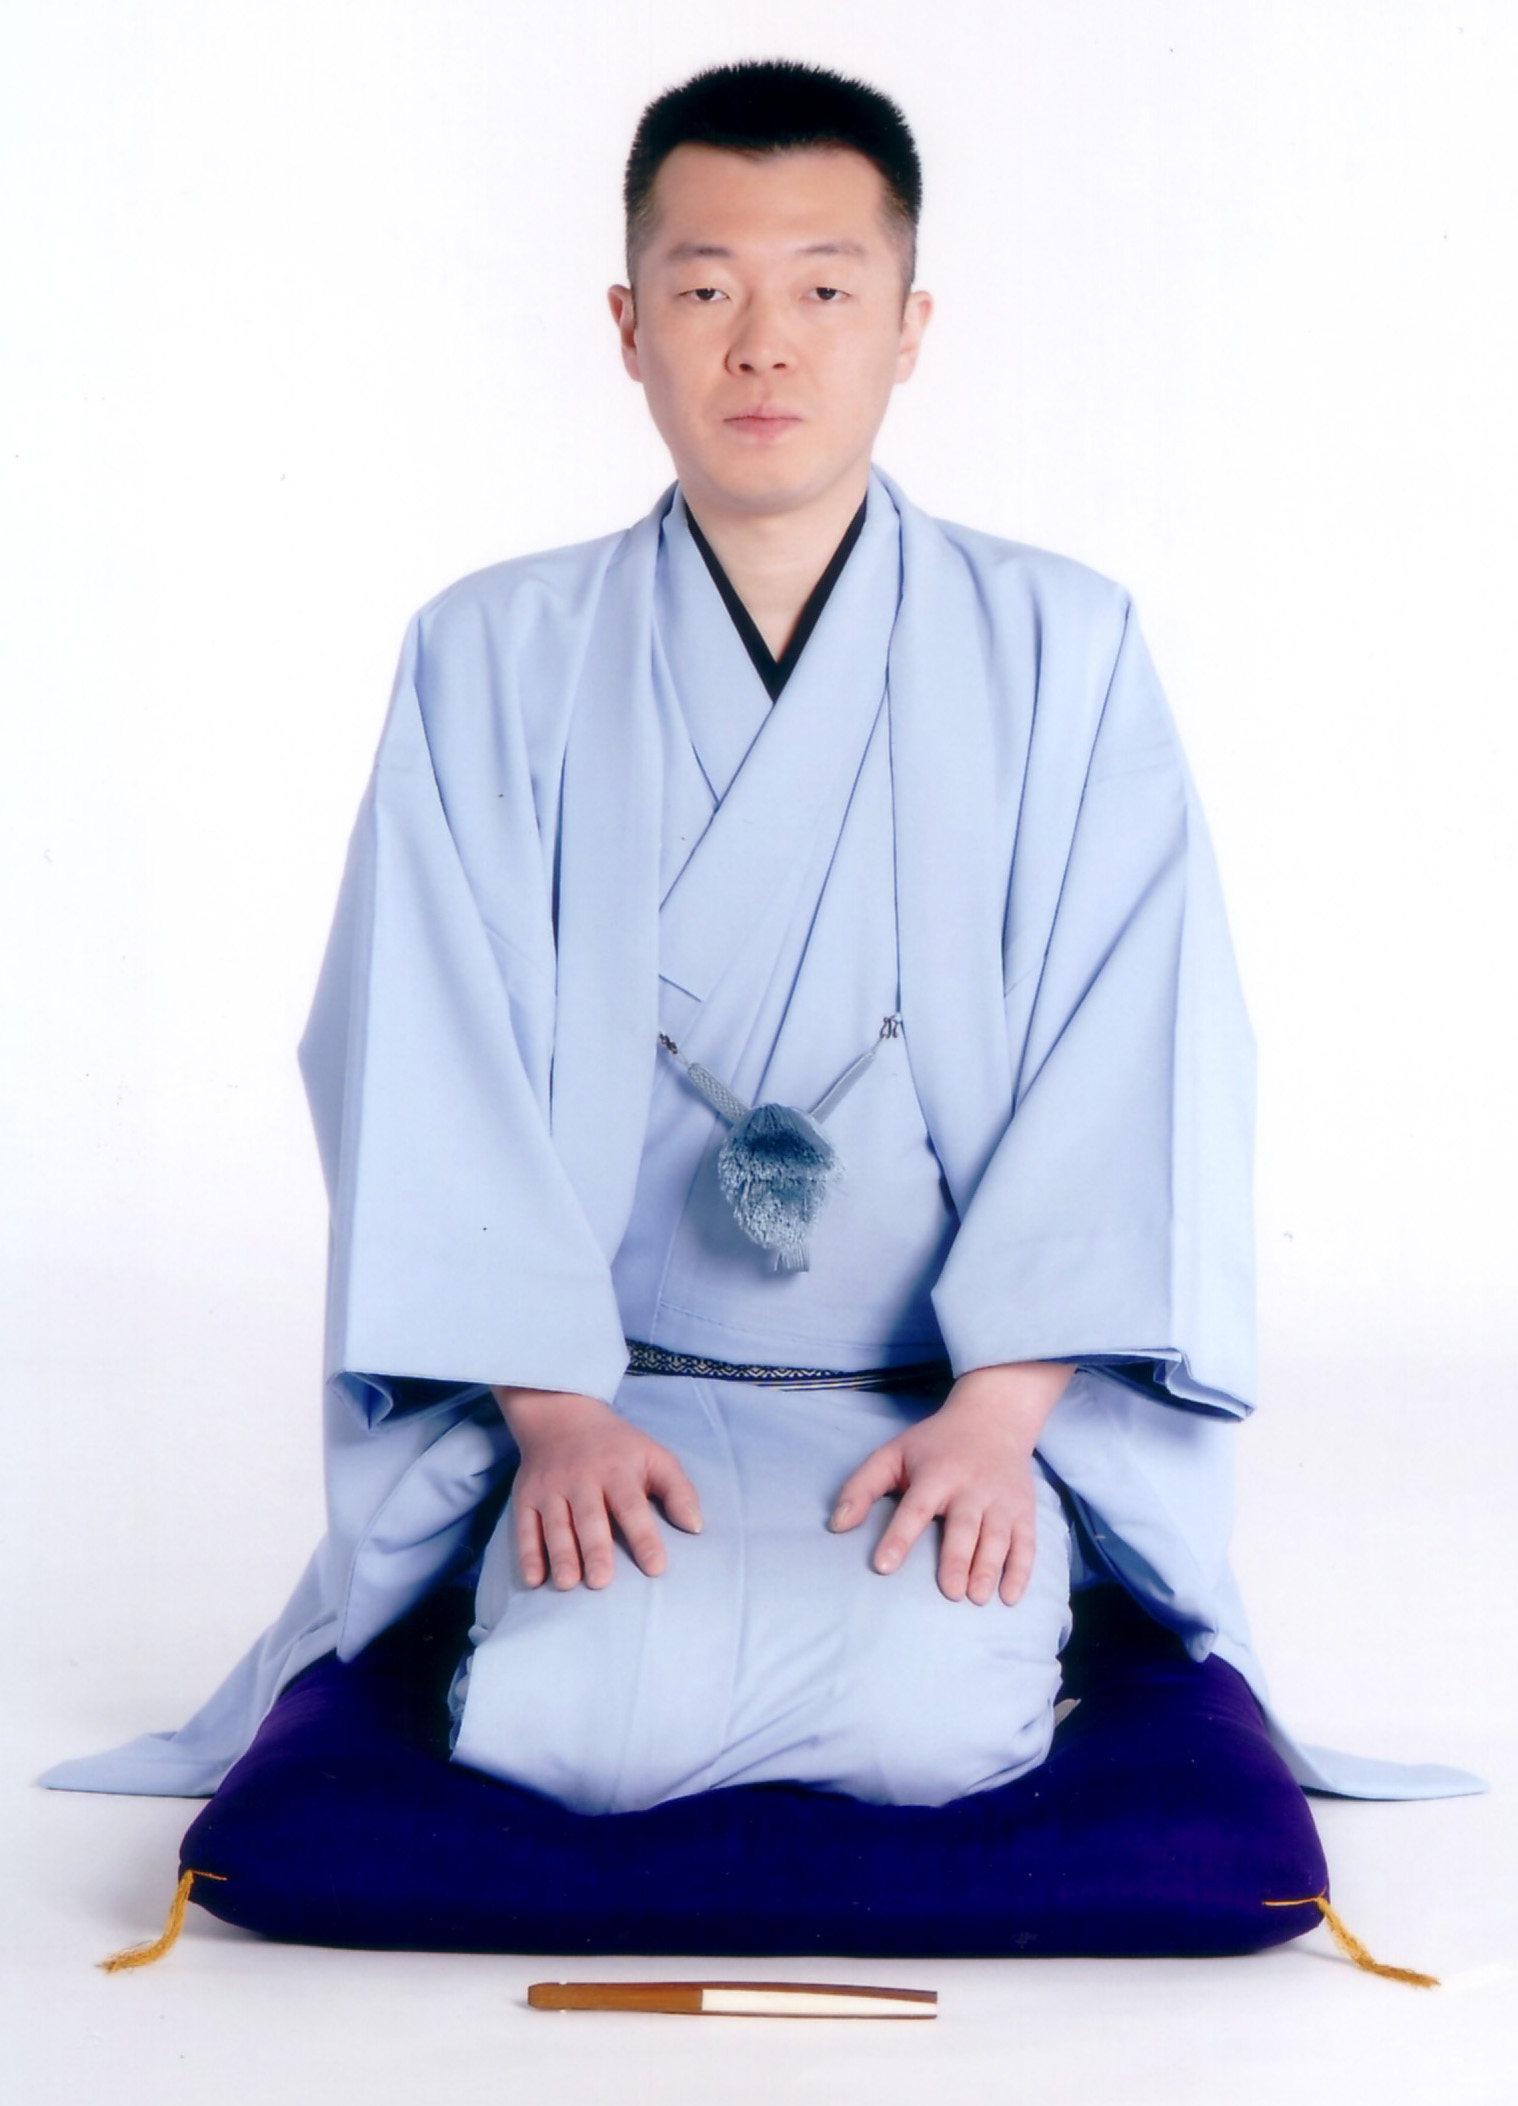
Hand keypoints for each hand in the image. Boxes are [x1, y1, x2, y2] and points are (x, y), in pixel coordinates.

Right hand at [492, 1387, 702, 1589]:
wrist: (560, 1415)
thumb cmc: (617, 1447)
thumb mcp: (654, 1456)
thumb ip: (678, 1490)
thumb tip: (696, 1527)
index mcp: (617, 1470)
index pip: (632, 1507)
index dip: (644, 1538)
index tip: (656, 1568)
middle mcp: (581, 1479)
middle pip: (589, 1518)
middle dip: (595, 1550)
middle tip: (602, 1582)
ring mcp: (550, 1488)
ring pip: (556, 1525)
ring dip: (561, 1555)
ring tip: (569, 1584)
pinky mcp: (526, 1497)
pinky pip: (524, 1528)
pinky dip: (527, 1555)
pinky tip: (534, 1580)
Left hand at [828, 1362, 1072, 1605]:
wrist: (994, 1418)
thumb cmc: (935, 1444)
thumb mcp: (894, 1453)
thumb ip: (862, 1487)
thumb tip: (837, 1525)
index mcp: (936, 1474)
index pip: (915, 1508)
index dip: (898, 1537)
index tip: (883, 1566)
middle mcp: (971, 1487)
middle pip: (964, 1526)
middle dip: (958, 1560)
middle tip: (950, 1592)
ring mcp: (1001, 1499)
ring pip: (998, 1537)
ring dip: (989, 1569)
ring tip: (976, 1598)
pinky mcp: (1023, 1510)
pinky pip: (1026, 1543)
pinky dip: (1020, 1571)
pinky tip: (1008, 1597)